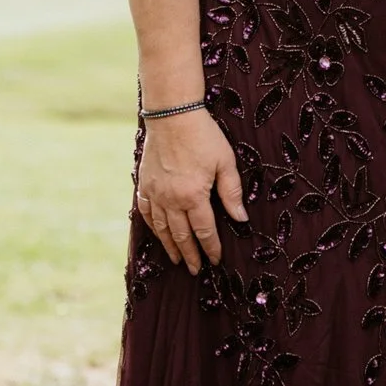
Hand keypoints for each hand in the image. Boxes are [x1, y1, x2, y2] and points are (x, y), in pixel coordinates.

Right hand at [136, 108, 246, 274]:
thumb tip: (241, 219)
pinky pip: (145, 212)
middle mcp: (171, 199)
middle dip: (190, 255)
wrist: (172, 114)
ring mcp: (155, 193)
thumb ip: (231, 193)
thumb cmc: (203, 136)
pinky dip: (152, 226)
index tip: (216, 260)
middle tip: (196, 270)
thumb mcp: (225, 162)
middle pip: (181, 236)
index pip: (204, 231)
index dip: (211, 248)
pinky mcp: (144, 184)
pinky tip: (157, 233)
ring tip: (177, 259)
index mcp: (193, 196)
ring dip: (170, 246)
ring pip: (161, 228)